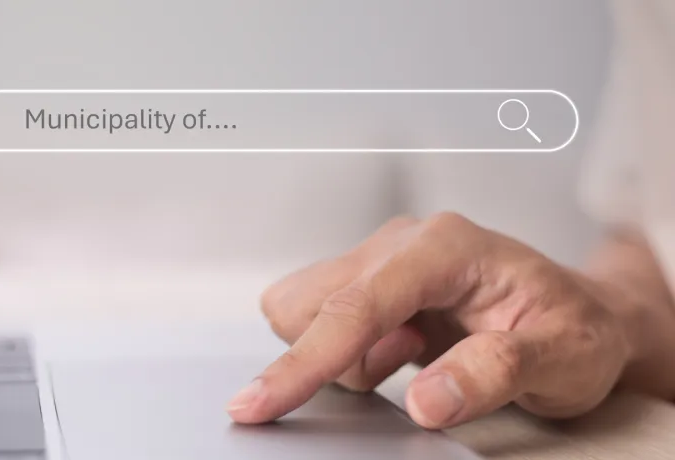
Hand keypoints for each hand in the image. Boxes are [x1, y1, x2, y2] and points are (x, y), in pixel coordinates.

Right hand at [225, 213, 641, 428]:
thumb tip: (424, 401)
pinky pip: (317, 315)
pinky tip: (396, 348)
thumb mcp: (561, 358)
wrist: (575, 312)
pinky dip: (341, 349)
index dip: (304, 360)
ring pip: (302, 307)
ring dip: (337, 353)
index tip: (258, 404)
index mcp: (444, 247)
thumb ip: (495, 372)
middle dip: (332, 356)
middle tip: (406, 362)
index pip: (356, 306)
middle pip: (309, 301)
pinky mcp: (369, 279)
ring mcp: (380, 257)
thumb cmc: (572, 329)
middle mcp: (402, 243)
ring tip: (406, 354)